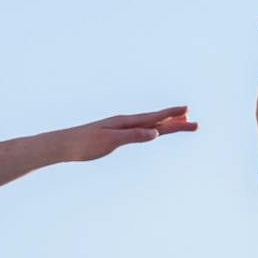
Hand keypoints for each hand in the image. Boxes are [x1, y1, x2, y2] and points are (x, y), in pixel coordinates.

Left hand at [66, 106, 197, 161]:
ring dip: (166, 124)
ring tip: (181, 122)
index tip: (188, 112)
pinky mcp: (114, 134)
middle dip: (175, 122)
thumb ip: (133, 136)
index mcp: (126, 123)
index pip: (154, 118)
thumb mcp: (110, 141)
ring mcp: (120, 128)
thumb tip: (155, 133)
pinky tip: (153, 130)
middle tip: (195, 122)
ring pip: (149, 124)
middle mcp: (125, 122)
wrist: (63, 145)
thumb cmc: (84, 144)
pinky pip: (140, 130)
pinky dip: (152, 128)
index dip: (172, 116)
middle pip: (156, 121)